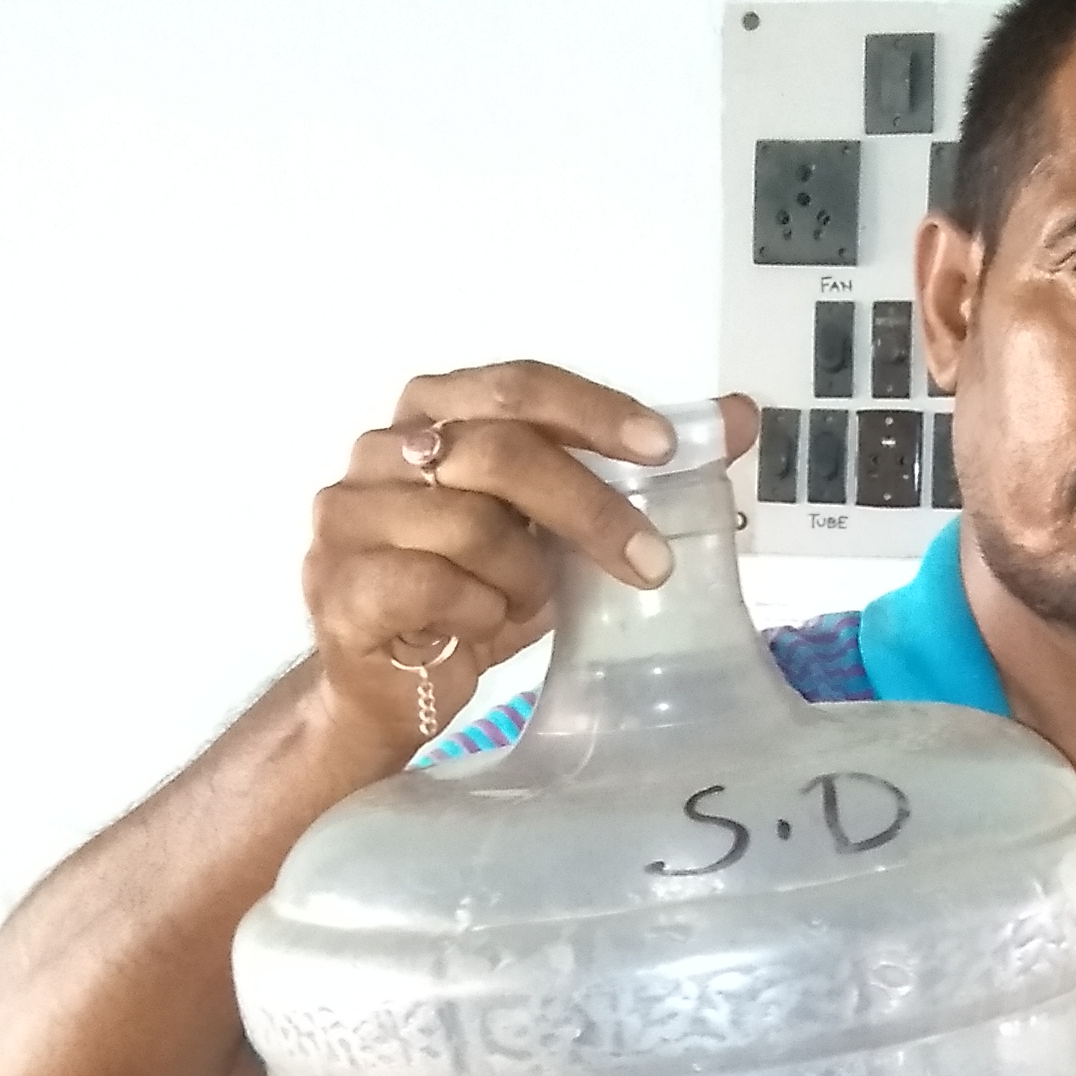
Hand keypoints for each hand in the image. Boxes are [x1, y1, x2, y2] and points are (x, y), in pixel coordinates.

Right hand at [303, 361, 759, 761]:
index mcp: (429, 412)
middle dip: (588, 506)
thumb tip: (740, 417)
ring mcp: (348, 515)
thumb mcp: (558, 530)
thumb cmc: (473, 595)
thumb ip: (630, 470)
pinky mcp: (336, 584)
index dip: (593, 411)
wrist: (389, 691)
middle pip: (499, 450)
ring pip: (470, 525)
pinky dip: (475, 612)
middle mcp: (378, 449)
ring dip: (522, 577)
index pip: (517, 384)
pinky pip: (433, 585)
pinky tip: (474, 628)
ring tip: (520, 603)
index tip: (664, 449)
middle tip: (649, 561)